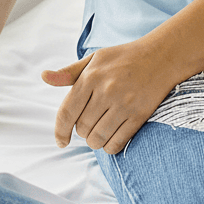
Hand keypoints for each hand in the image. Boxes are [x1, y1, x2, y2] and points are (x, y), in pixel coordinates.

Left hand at [42, 40, 178, 154]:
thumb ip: (69, 73)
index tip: (60, 141)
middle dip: (81, 131)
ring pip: (98, 138)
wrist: (160, 57)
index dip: (60, 130)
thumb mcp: (94, 59)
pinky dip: (110, 146)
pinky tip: (110, 138)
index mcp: (90, 76)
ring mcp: (123, 104)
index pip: (67, 111)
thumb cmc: (122, 58)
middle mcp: (105, 91)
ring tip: (98, 131)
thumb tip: (44, 77)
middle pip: (82, 127)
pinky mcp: (139, 116)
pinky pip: (117, 143)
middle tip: (88, 123)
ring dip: (95, 141)